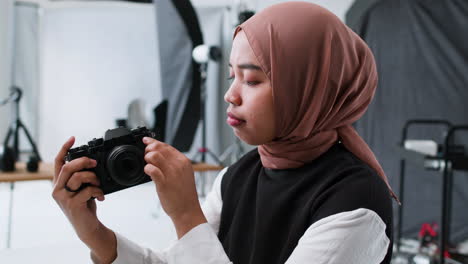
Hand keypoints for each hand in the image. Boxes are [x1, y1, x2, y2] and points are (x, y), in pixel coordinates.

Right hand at [52, 137, 115, 262]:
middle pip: (68, 167)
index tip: (72, 138)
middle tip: (94, 163)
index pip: (58, 162)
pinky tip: (100, 196)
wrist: (87, 226)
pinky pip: (86, 190)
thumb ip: (81, 177)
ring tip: (99, 183)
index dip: (64, 149)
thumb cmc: (85, 205)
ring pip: (77, 177)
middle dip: (83, 161)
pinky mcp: (72, 205)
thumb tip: (91, 162)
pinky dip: (97, 190)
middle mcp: (57, 189)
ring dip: (93, 177)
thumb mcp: (81, 188)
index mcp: (59, 183)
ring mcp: (63, 198)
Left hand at [143, 137, 206, 237]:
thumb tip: (160, 157)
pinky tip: (147, 172)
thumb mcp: (184, 175)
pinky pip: (151, 169)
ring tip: (147, 163)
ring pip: (154, 155)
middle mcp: (178, 165)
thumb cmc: (185, 195)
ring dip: (147, 157)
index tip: (146, 142)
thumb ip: (174, 164)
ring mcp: (171, 173)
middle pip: (159, 148)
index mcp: (184, 161)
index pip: (167, 146)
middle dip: (149, 149)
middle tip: (145, 155)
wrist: (188, 210)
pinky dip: (146, 168)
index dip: (154, 142)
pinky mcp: (163, 183)